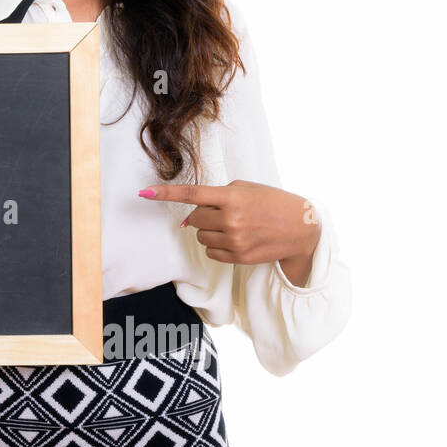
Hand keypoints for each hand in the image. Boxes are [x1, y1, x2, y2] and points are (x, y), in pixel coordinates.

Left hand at [138, 180, 320, 282]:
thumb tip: (191, 216)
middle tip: (223, 212)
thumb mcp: (247, 189)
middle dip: (202, 215)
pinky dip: (216, 245)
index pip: (192, 194)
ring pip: (201, 236)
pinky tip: (235, 239)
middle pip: (194, 218)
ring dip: (210, 230)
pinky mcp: (238, 257)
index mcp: (232, 197)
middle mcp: (231, 219)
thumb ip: (217, 196)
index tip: (144, 192)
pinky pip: (210, 252)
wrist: (302, 228)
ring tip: (234, 225)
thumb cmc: (272, 203)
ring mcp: (235, 240)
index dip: (165, 193)